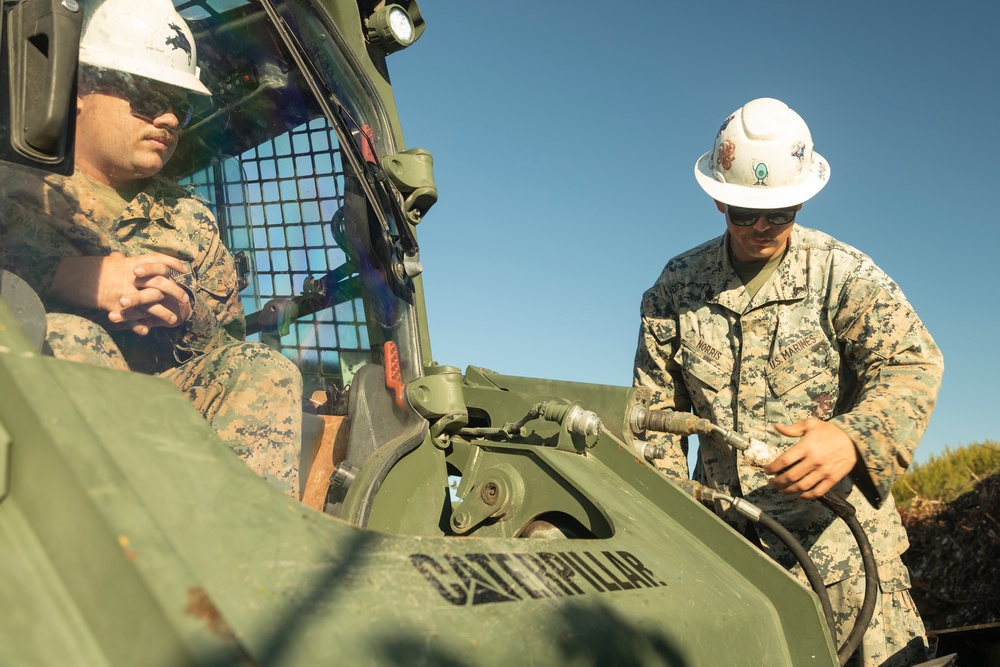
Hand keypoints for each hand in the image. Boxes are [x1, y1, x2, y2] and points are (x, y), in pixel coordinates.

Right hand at [52, 252, 191, 334]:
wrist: (72, 276)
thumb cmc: (91, 269)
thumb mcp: (107, 262)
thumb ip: (118, 261)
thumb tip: (120, 256)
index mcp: (131, 263)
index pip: (157, 259)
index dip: (172, 262)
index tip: (185, 268)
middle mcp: (131, 277)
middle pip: (160, 282)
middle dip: (174, 291)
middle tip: (185, 298)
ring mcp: (124, 291)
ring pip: (151, 302)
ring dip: (163, 312)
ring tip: (174, 319)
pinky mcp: (115, 304)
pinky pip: (132, 317)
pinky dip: (139, 324)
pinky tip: (147, 330)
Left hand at [763, 418, 857, 499]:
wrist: (854, 439)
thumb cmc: (830, 431)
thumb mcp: (811, 424)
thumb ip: (792, 429)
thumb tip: (776, 427)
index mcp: (806, 446)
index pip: (784, 460)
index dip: (773, 468)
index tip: (767, 471)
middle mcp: (814, 460)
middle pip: (791, 476)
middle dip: (777, 482)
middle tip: (771, 484)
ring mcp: (824, 471)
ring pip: (802, 486)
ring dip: (789, 491)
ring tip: (781, 491)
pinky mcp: (833, 479)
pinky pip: (818, 491)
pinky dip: (807, 496)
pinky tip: (799, 496)